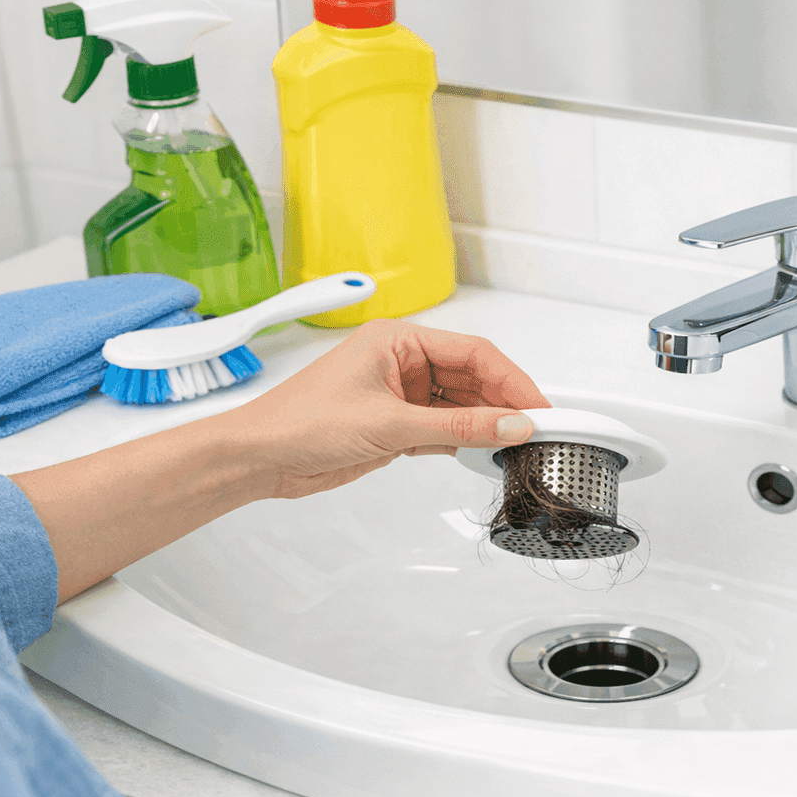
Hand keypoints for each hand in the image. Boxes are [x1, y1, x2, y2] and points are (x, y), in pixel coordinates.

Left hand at [231, 318, 551, 498]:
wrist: (259, 458)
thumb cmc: (299, 422)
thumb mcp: (390, 426)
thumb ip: (458, 428)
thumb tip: (508, 424)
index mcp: (397, 339)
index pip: (473, 352)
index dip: (512, 378)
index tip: (538, 405)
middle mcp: (399, 362)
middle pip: (470, 377)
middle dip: (502, 401)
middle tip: (535, 427)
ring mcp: (396, 394)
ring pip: (458, 405)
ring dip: (485, 423)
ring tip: (514, 442)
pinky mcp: (392, 426)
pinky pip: (442, 428)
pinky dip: (463, 440)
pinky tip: (484, 450)